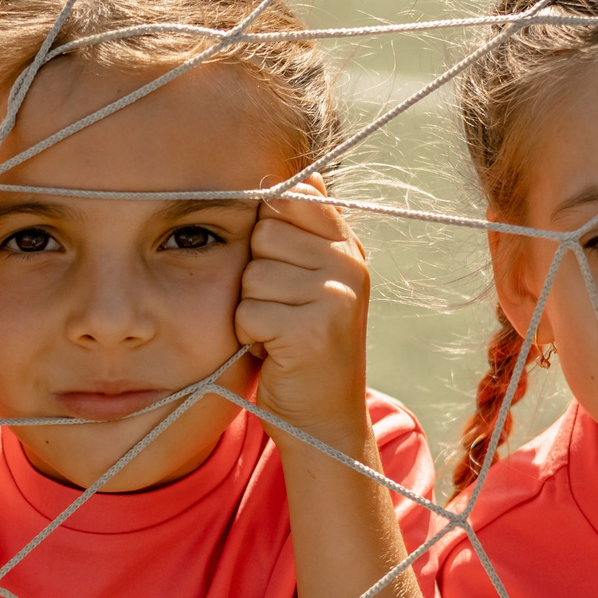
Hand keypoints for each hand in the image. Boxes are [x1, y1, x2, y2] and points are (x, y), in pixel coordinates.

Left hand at [235, 179, 370, 446]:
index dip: (270, 227)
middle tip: (282, 309)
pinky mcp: (311, 329)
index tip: (279, 264)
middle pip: (264, 235)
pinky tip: (276, 350)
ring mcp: (334, 296)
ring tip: (279, 330)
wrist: (325, 420)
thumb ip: (304, 233)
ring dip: (252, 307)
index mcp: (349, 247)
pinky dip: (250, 335)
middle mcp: (349, 265)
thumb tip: (286, 176)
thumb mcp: (315, 283)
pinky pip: (248, 310)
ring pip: (252, 274)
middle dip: (257, 274)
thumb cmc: (306, 347)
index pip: (295, 197)